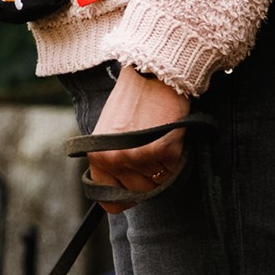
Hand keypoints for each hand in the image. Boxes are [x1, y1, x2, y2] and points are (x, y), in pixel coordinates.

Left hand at [85, 63, 190, 201]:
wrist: (152, 74)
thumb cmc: (132, 102)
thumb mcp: (109, 134)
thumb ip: (112, 162)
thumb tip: (122, 191)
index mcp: (98, 157)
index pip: (109, 200)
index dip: (125, 195)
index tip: (134, 186)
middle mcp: (115, 160)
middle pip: (138, 192)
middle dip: (148, 178)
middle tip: (151, 152)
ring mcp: (139, 158)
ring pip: (158, 184)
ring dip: (163, 168)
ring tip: (159, 141)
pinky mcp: (164, 152)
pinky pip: (174, 171)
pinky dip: (177, 157)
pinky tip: (170, 137)